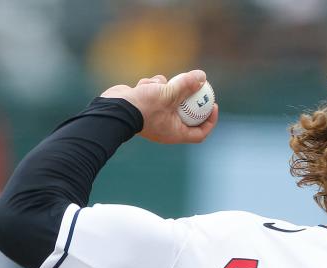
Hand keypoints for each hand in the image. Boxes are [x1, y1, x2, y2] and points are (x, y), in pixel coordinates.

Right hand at [100, 69, 218, 144]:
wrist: (112, 107)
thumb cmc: (142, 106)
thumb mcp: (168, 94)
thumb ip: (186, 85)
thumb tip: (202, 76)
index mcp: (175, 132)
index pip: (199, 132)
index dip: (210, 120)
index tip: (213, 105)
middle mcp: (166, 127)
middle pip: (186, 112)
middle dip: (189, 97)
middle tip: (197, 84)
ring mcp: (154, 116)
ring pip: (170, 97)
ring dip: (167, 86)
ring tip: (160, 83)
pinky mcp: (144, 104)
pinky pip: (156, 92)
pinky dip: (153, 85)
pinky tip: (144, 83)